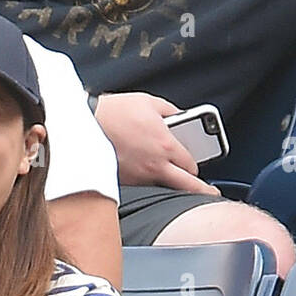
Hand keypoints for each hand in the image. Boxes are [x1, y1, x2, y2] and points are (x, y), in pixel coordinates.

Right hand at [94, 92, 221, 192]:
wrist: (84, 125)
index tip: (195, 165)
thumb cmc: (115, 111)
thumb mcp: (150, 102)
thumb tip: (183, 117)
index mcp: (166, 145)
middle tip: (210, 193)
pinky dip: (148, 182)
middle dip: (201, 190)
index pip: (193, 167)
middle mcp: (155, 166)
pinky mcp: (124, 182)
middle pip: (188, 187)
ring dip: (170, 185)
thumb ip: (172, 112)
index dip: (196, 166)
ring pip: (164, 190)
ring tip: (171, 177)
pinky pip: (144, 187)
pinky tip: (144, 172)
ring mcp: (139, 177)